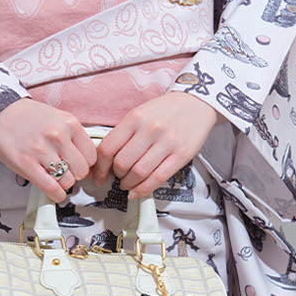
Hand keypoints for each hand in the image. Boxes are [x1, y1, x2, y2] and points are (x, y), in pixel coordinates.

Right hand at [0, 97, 98, 203]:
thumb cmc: (25, 116)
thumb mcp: (56, 117)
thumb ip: (71, 136)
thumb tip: (84, 160)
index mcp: (69, 123)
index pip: (92, 155)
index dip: (86, 164)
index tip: (79, 166)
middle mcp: (58, 136)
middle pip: (82, 170)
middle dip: (75, 175)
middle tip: (66, 172)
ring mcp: (42, 151)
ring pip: (68, 181)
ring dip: (63, 184)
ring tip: (55, 178)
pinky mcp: (26, 164)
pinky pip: (51, 188)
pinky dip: (56, 194)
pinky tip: (54, 192)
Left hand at [88, 93, 223, 197]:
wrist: (196, 103)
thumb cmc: (165, 111)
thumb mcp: (139, 114)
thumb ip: (123, 135)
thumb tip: (105, 160)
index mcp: (135, 118)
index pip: (108, 148)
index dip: (99, 167)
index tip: (98, 175)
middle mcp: (150, 129)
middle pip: (122, 163)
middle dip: (116, 176)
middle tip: (118, 177)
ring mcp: (167, 143)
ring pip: (138, 173)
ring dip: (128, 184)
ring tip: (127, 184)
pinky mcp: (181, 155)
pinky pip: (158, 178)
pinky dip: (143, 189)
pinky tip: (136, 192)